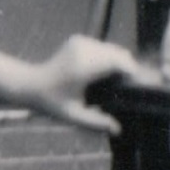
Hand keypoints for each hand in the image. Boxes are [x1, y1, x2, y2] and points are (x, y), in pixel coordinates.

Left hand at [22, 36, 142, 134]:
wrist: (31, 84)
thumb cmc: (51, 102)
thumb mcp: (73, 116)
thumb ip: (96, 123)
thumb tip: (117, 129)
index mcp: (82, 67)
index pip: (117, 61)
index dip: (131, 71)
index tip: (139, 84)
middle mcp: (82, 50)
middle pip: (117, 53)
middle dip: (126, 67)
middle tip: (131, 87)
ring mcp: (80, 42)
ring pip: (111, 48)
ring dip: (117, 62)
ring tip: (119, 82)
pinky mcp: (78, 39)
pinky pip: (102, 47)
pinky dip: (107, 57)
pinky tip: (105, 73)